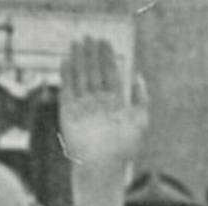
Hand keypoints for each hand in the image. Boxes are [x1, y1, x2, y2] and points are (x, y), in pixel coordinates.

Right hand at [60, 38, 148, 171]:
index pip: (110, 74)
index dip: (108, 58)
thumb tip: (139, 75)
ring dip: (78, 60)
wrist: (103, 167)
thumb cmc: (124, 148)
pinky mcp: (68, 113)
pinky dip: (66, 76)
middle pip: (94, 72)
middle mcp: (98, 102)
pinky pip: (67, 90)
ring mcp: (83, 106)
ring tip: (77, 43)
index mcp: (115, 103)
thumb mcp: (140, 120)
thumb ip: (141, 97)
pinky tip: (66, 61)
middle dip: (92, 54)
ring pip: (81, 77)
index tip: (105, 41)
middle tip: (89, 36)